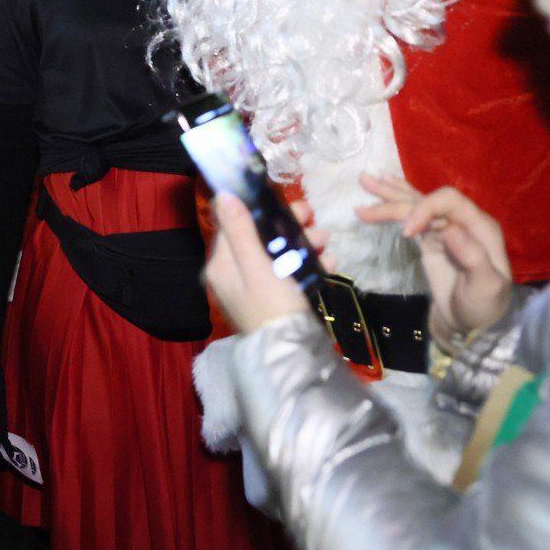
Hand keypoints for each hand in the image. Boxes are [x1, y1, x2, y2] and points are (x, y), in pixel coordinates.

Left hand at [204, 193, 314, 335]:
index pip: (232, 225)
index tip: (283, 200)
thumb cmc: (272, 307)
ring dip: (303, 241)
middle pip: (259, 236)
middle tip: (310, 215)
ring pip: (278, 252)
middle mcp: (234, 274)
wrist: (293, 354)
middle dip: (287, 224)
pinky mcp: (276, 296)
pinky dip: (309, 263)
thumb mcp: (257, 266)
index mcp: (221, 266)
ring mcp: (256, 286)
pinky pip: (291, 271)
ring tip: (325, 238)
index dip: (257, 208)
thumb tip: (222, 194)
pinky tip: (328, 261)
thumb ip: (240, 231)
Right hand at [357, 174, 513, 345]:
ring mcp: (444, 229)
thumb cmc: (483, 307)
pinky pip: (412, 215)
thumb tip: (448, 228)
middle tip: (366, 189)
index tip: (405, 234)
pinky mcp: (430, 240)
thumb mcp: (486, 286)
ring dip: (390, 193)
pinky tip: (382, 189)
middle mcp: (461, 221)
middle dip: (396, 197)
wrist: (473, 327)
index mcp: (479, 226)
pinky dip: (395, 203)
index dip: (424, 209)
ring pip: (416, 203)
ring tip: (364, 179)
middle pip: (426, 199)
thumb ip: (472, 256)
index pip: (448, 201)